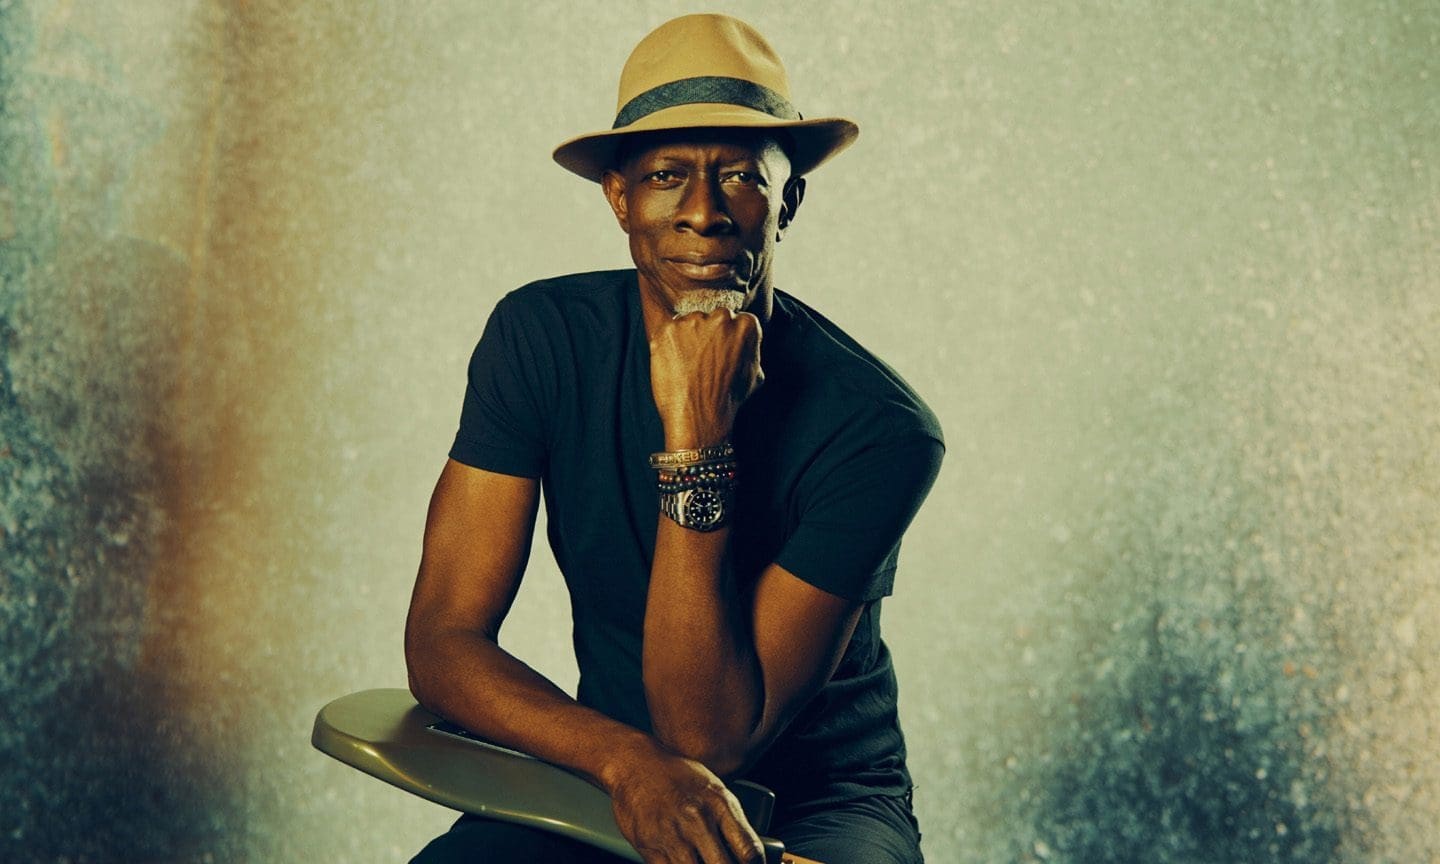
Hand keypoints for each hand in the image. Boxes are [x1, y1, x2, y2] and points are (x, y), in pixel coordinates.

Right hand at [606, 742, 765, 862]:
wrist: (635, 765)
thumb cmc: (676, 775)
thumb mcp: (713, 788)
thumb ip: (731, 820)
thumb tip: (749, 855)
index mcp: (718, 804)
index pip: (749, 849)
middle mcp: (697, 820)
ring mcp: (673, 835)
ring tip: (704, 860)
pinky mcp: (649, 846)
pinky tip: (683, 862)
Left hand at [649, 309, 762, 448]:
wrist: (700, 418)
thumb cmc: (727, 400)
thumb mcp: (755, 375)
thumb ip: (751, 350)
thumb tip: (745, 343)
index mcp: (746, 325)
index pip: (736, 319)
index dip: (726, 338)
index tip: (720, 352)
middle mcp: (721, 317)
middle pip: (712, 316)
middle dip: (707, 333)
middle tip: (702, 359)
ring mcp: (692, 321)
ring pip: (688, 322)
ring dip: (687, 337)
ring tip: (688, 365)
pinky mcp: (668, 329)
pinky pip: (667, 330)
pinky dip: (667, 344)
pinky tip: (674, 364)